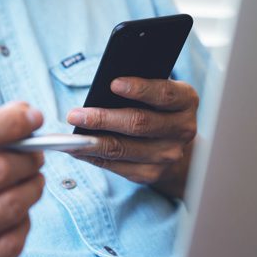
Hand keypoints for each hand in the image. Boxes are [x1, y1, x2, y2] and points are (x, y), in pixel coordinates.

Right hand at [0, 102, 44, 256]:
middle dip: (27, 156)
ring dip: (31, 186)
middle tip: (33, 151)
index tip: (31, 116)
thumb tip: (19, 114)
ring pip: (10, 206)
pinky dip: (23, 221)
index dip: (8, 122)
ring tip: (30, 177)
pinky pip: (10, 242)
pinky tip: (17, 211)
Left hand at [67, 77, 197, 198]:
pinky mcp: (152, 173)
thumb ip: (138, 88)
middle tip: (75, 115)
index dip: (139, 89)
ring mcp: (169, 154)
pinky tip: (77, 151)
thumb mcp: (155, 91)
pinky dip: (93, 158)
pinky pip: (117, 166)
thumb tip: (99, 94)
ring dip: (92, 143)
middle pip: (139, 124)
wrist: (173, 142)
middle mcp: (183, 129)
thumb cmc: (155, 107)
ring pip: (123, 148)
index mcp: (186, 101)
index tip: (114, 84)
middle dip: (103, 119)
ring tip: (70, 137)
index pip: (163, 94)